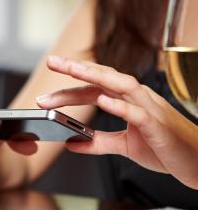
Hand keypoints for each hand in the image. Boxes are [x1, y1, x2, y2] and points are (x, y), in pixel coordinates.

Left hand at [36, 55, 197, 186]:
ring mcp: (150, 109)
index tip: (44, 95)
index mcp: (128, 101)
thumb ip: (99, 142)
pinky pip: (138, 112)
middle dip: (77, 68)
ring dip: (95, 75)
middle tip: (52, 62)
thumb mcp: (125, 146)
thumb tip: (72, 143)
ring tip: (72, 70)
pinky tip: (103, 100)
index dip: (69, 90)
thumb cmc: (165, 148)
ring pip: (121, 85)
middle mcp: (138, 99)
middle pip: (105, 77)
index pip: (94, 89)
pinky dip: (119, 105)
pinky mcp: (158, 126)